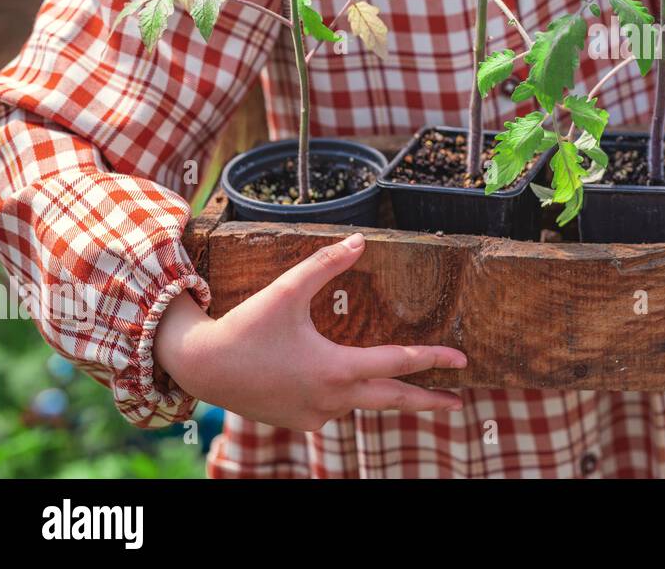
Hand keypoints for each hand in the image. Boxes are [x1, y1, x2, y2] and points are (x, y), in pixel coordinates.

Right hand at [154, 233, 467, 430]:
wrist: (202, 368)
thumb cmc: (246, 326)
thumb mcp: (288, 290)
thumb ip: (326, 264)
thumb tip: (360, 240)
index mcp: (336, 368)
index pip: (399, 364)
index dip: (433, 359)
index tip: (462, 359)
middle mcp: (331, 399)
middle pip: (393, 400)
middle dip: (428, 400)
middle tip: (458, 401)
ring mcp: (316, 416)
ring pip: (360, 402)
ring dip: (381, 392)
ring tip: (411, 389)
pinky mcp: (300, 423)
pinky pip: (333, 408)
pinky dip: (343, 395)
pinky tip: (336, 383)